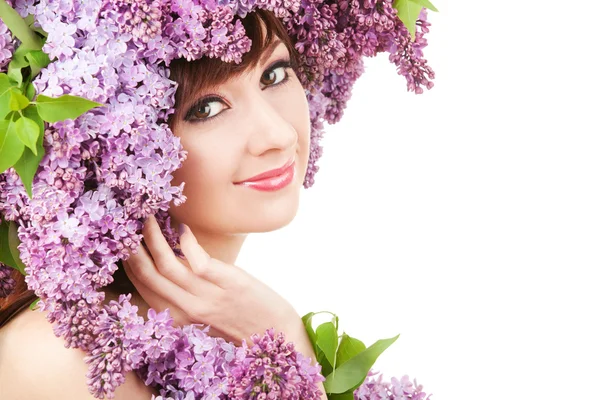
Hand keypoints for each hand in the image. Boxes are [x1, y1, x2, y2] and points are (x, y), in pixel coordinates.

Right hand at [122, 215, 303, 346]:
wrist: (275, 333)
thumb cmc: (239, 319)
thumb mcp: (202, 313)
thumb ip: (183, 294)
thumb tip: (169, 260)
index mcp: (177, 317)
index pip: (142, 286)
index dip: (128, 261)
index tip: (122, 238)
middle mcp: (187, 309)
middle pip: (147, 276)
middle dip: (130, 247)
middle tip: (125, 221)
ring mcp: (207, 297)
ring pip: (167, 267)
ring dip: (153, 239)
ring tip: (147, 217)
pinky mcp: (229, 285)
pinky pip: (198, 262)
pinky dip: (186, 242)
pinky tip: (182, 226)